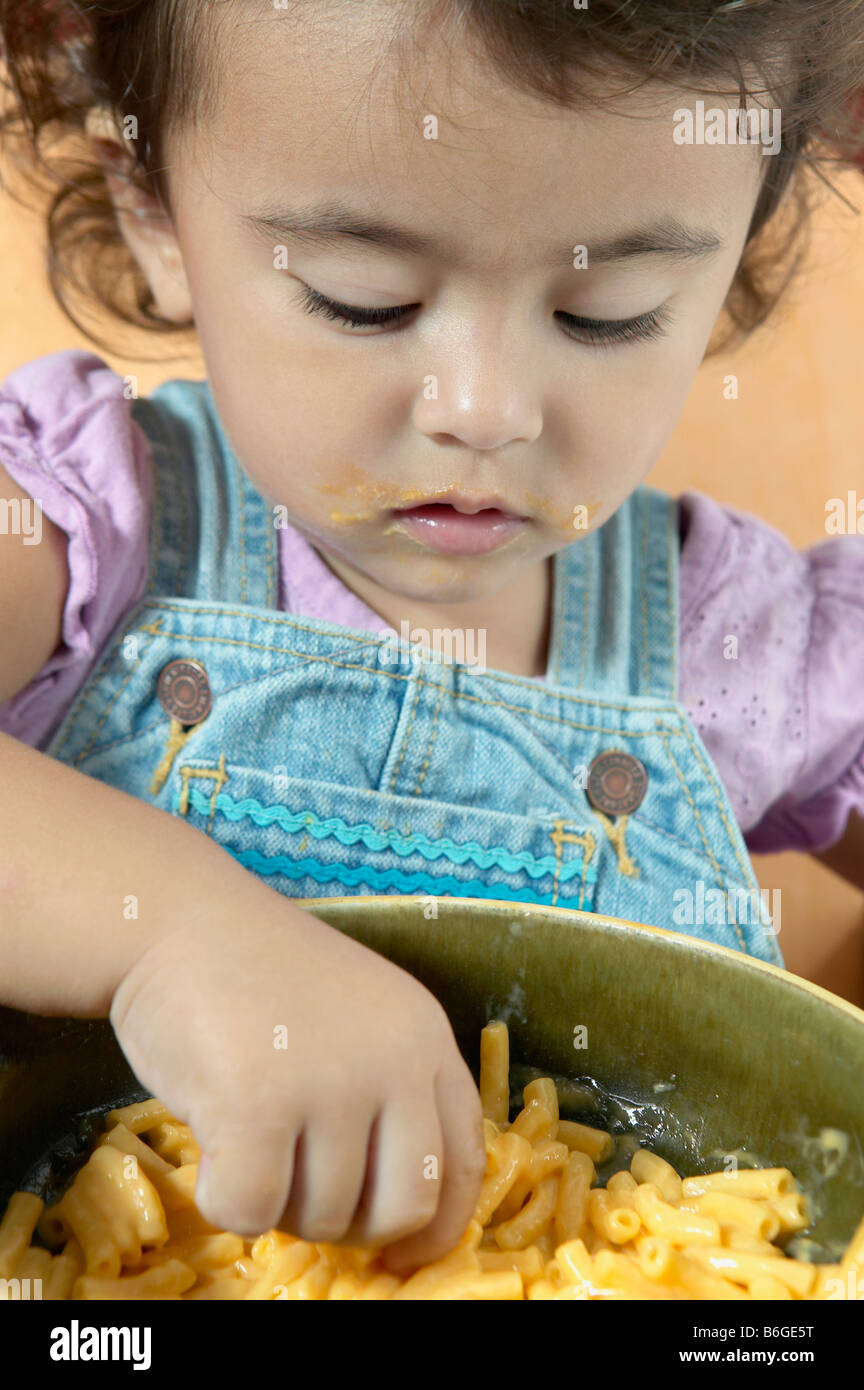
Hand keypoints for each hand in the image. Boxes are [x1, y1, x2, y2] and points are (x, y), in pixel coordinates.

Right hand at [108, 894, 485, 1273]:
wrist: (175, 922)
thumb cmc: (256, 979)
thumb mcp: (355, 1021)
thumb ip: (386, 1097)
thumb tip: (397, 1225)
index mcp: (426, 1037)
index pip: (464, 1162)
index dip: (435, 1226)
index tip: (398, 1256)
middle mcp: (395, 1060)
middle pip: (403, 1207)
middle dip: (348, 1224)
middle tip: (295, 1184)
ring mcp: (331, 1083)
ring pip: (323, 1218)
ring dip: (277, 1201)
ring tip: (244, 1130)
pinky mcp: (260, 1107)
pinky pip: (253, 1213)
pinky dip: (225, 1200)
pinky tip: (211, 1144)